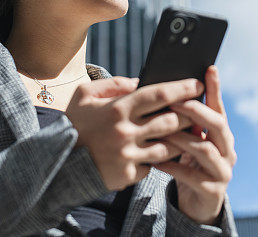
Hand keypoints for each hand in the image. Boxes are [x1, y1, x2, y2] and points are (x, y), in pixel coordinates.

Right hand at [65, 76, 204, 190]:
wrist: (58, 162)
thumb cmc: (74, 124)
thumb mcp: (84, 95)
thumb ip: (113, 84)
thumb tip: (139, 82)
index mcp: (117, 108)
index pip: (159, 95)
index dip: (182, 88)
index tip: (198, 84)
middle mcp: (125, 132)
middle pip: (170, 121)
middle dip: (189, 114)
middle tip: (199, 109)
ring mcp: (127, 156)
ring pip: (168, 146)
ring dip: (180, 139)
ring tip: (188, 132)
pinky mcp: (127, 175)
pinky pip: (153, 166)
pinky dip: (159, 159)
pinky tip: (165, 153)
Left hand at [153, 65, 235, 225]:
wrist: (197, 204)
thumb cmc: (190, 165)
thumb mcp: (191, 142)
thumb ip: (186, 122)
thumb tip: (169, 93)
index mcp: (222, 135)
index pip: (219, 107)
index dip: (215, 88)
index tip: (209, 68)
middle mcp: (228, 150)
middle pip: (217, 124)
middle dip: (196, 111)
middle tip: (176, 101)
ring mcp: (223, 171)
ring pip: (204, 148)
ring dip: (181, 137)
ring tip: (160, 130)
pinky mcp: (212, 191)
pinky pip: (191, 175)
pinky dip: (172, 166)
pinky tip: (155, 160)